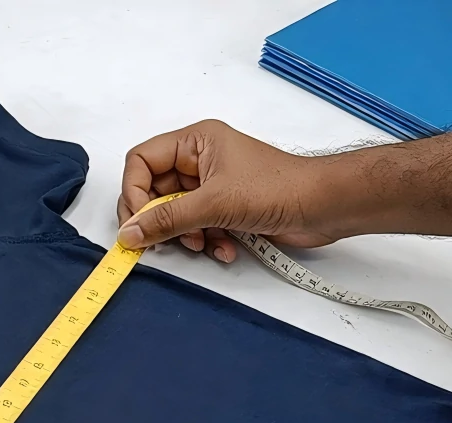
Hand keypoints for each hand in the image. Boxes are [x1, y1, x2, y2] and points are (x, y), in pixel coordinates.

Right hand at [117, 120, 339, 261]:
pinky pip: (198, 228)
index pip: (142, 160)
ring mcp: (212, 187)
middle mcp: (199, 161)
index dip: (133, 191)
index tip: (137, 223)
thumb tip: (128, 234)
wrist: (323, 207)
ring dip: (186, 236)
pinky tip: (225, 250)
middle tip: (162, 242)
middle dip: (161, 220)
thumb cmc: (276, 189)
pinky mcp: (225, 210)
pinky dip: (207, 242)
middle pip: (155, 192)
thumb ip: (166, 220)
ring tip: (203, 244)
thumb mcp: (213, 204)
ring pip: (175, 215)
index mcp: (195, 142)